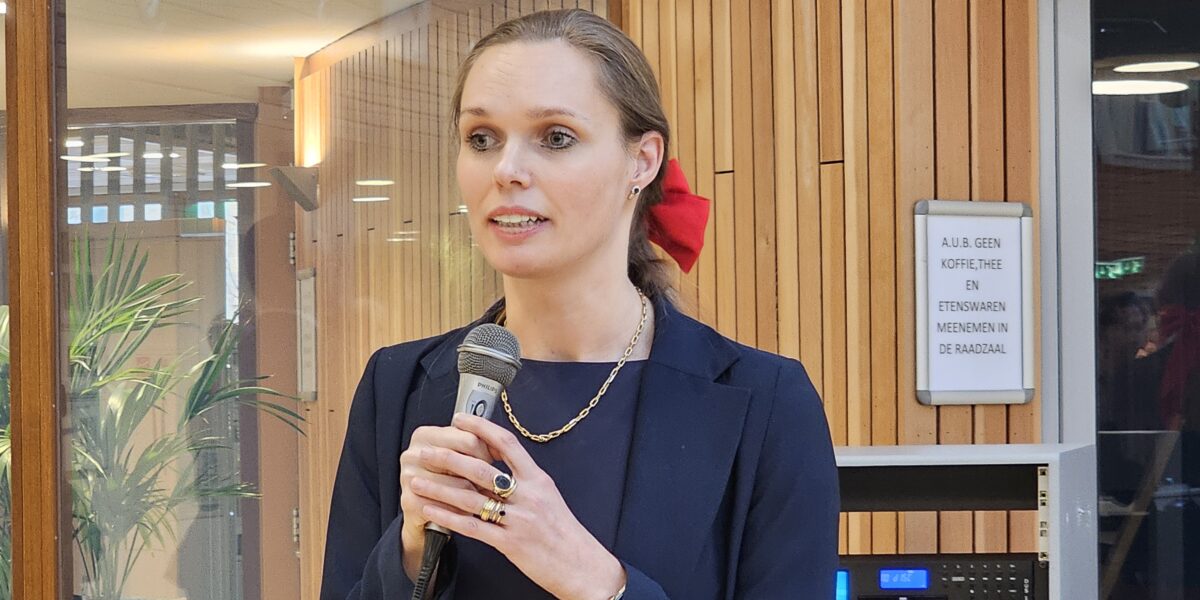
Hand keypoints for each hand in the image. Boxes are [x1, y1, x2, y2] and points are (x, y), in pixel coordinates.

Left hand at [410, 413, 626, 599]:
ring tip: (416, 480)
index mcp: (538, 479)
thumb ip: (524, 480)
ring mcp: (518, 519)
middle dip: (448, 457)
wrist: (582, 565)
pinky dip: (447, 518)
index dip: (481, 428)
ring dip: (438, 488)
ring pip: (470, 498)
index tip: (459, 418)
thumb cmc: (564, 532)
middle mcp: (528, 495)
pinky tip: (430, 511)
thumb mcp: (549, 497)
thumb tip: (496, 462)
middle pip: (481, 468)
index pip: (507, 443)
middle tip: (425, 451)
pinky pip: (472, 527)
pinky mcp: (510, 543)